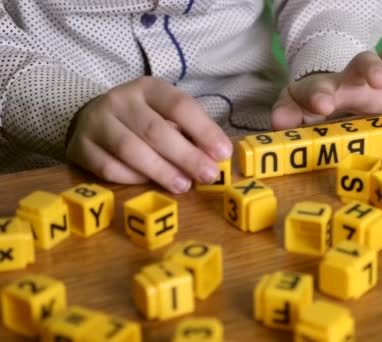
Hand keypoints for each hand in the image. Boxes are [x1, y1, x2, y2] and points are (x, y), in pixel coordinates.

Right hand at [66, 77, 232, 193]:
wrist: (92, 119)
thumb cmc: (143, 120)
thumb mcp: (166, 115)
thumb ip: (190, 132)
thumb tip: (218, 157)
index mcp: (148, 88)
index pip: (179, 105)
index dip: (204, 130)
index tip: (223, 153)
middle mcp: (120, 100)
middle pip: (156, 130)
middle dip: (186, 156)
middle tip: (208, 176)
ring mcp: (96, 123)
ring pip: (130, 150)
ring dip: (161, 171)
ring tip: (183, 185)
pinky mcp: (80, 147)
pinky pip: (108, 168)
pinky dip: (132, 178)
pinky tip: (148, 184)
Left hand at [271, 48, 381, 128]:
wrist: (337, 89)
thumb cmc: (316, 101)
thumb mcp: (298, 109)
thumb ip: (288, 115)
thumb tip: (278, 123)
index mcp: (324, 87)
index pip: (318, 86)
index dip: (319, 94)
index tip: (324, 105)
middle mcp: (351, 77)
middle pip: (360, 62)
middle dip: (369, 69)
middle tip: (376, 83)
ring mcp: (376, 77)